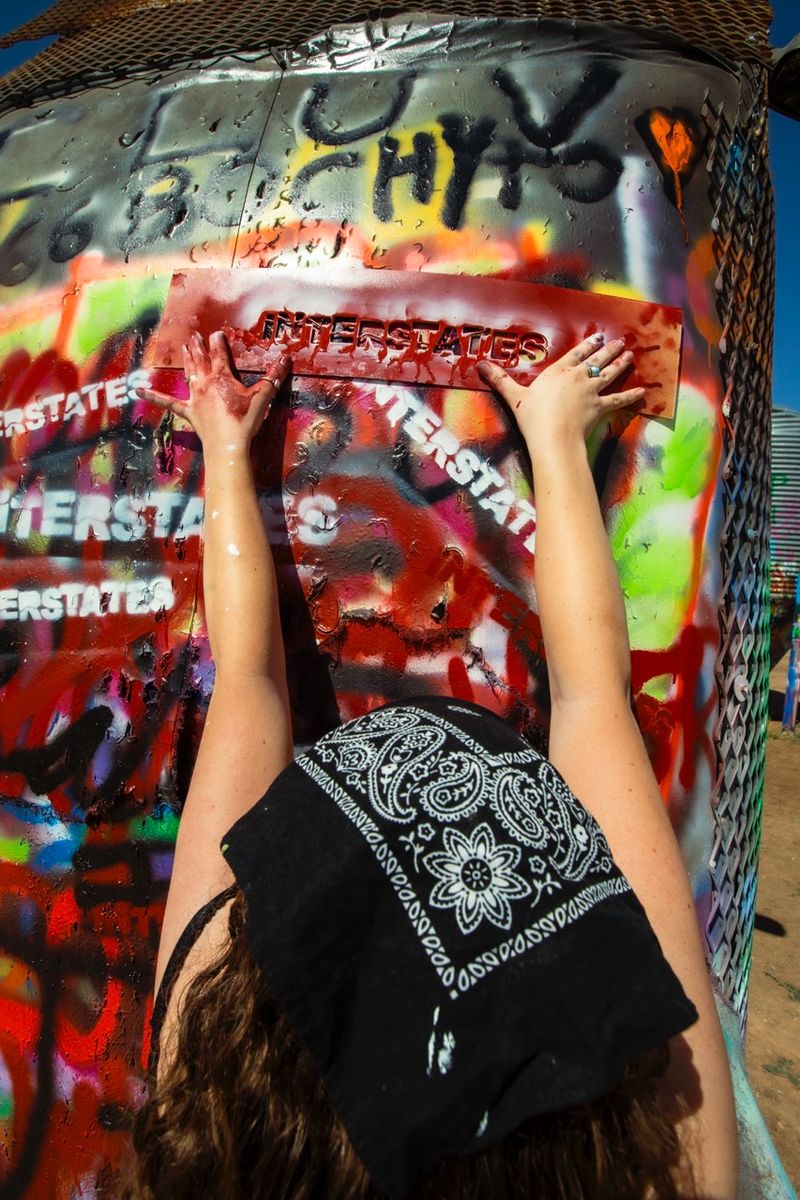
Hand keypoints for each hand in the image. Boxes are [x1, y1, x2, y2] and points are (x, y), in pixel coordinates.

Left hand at [137, 331, 289, 453]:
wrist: (228, 445)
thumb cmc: (245, 420)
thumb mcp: (263, 397)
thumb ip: (274, 377)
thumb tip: (287, 358)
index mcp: (222, 377)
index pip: (220, 353)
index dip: (219, 342)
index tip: (217, 333)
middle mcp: (205, 383)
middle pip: (201, 360)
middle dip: (198, 346)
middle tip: (193, 335)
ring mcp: (194, 397)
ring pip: (188, 373)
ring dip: (186, 359)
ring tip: (183, 347)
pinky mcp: (188, 412)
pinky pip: (168, 403)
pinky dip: (153, 396)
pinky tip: (137, 391)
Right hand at [477, 335, 645, 454]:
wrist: (553, 437)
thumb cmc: (533, 417)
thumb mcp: (514, 396)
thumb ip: (500, 380)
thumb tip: (480, 366)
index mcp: (558, 371)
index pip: (576, 354)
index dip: (587, 345)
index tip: (597, 337)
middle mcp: (578, 377)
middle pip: (596, 360)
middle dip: (608, 350)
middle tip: (619, 342)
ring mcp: (591, 392)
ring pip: (609, 374)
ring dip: (620, 364)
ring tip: (630, 355)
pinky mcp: (600, 408)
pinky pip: (618, 399)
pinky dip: (631, 395)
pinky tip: (642, 391)